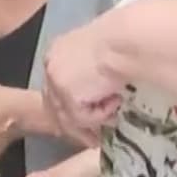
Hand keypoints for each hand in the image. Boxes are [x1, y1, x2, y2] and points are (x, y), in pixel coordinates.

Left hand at [43, 18, 124, 145]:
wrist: (126, 40)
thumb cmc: (124, 40)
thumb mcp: (102, 54)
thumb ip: (93, 71)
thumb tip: (100, 90)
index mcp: (58, 51)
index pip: (55, 85)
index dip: (69, 104)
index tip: (84, 115)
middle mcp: (51, 65)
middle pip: (54, 103)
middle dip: (73, 123)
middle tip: (92, 137)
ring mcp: (56, 80)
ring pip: (68, 115)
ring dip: (92, 121)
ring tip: (113, 121)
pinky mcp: (67, 94)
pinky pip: (82, 117)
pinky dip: (101, 114)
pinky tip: (116, 100)